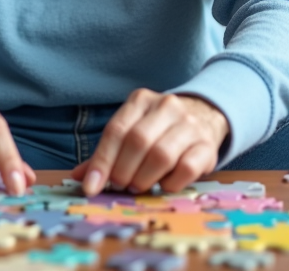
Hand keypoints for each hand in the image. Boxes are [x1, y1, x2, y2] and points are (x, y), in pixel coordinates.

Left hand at [70, 90, 228, 196]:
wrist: (205, 115)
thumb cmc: (159, 129)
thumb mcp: (132, 130)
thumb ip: (107, 152)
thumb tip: (81, 177)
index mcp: (140, 100)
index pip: (116, 131)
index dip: (101, 162)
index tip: (91, 187)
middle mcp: (166, 106)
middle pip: (138, 142)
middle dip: (123, 171)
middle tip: (120, 186)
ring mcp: (189, 124)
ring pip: (161, 155)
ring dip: (145, 179)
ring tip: (138, 186)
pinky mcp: (207, 145)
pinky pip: (186, 168)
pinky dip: (171, 183)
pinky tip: (164, 185)